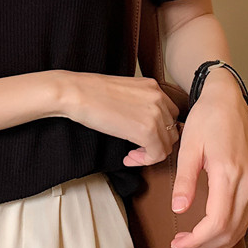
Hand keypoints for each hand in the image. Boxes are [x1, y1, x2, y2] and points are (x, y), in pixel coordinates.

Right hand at [59, 71, 179, 165]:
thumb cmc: (90, 94)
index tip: (140, 137)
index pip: (169, 114)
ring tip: (132, 154)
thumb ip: (139, 104)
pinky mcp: (147, 131)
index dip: (157, 130)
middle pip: (171, 130)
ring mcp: (156, 114)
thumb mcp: (124, 93)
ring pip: (167, 144)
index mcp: (153, 87)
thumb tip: (140, 122)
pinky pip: (157, 154)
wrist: (76, 94)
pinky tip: (128, 157)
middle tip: (137, 149)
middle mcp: (159, 98)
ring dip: (150, 153)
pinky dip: (144, 160)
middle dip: (156, 143)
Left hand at [168, 76, 247, 247]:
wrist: (227, 101)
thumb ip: (184, 181)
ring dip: (218, 243)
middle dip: (205, 245)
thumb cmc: (206, 119)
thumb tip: (179, 209)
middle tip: (181, 247)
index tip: (178, 243)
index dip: (197, 239)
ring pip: (241, 227)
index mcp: (229, 173)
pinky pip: (244, 216)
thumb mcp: (188, 147)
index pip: (217, 221)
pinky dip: (230, 232)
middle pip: (231, 230)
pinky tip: (214, 238)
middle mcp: (247, 182)